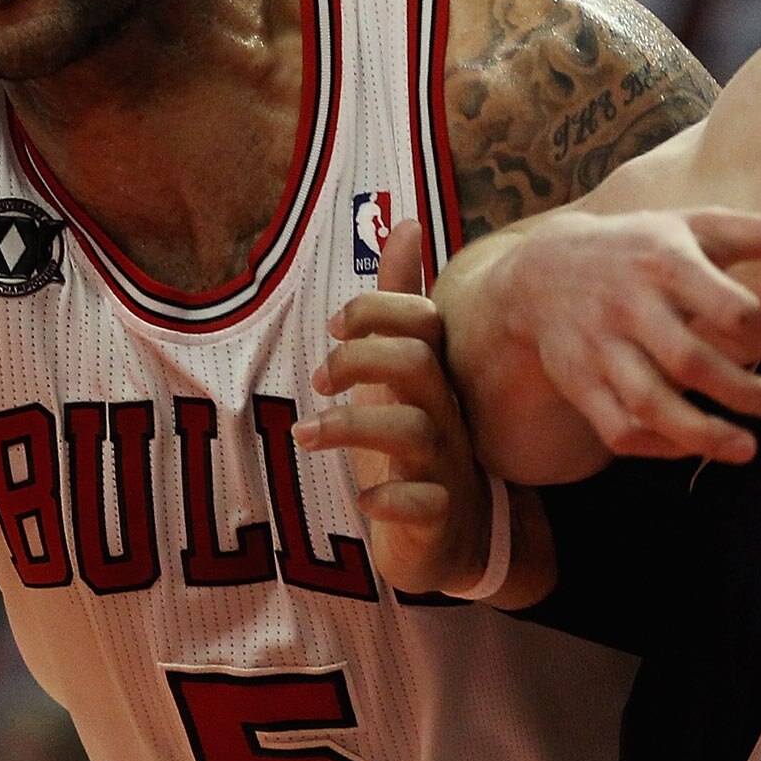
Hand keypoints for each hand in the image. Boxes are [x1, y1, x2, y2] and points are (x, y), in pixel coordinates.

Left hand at [296, 220, 494, 594]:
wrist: (454, 537)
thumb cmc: (418, 445)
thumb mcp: (403, 371)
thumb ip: (399, 303)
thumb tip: (404, 222)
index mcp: (436, 377)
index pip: (421, 323)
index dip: (376, 311)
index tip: (334, 328)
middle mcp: (445, 415)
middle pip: (416, 364)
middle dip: (359, 359)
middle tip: (318, 381)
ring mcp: (444, 465)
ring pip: (413, 431)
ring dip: (352, 425)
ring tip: (307, 434)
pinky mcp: (436, 516)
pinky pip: (423, 504)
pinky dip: (390, 501)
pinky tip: (364, 501)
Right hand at [492, 204, 760, 463]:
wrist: (543, 269)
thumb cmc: (643, 246)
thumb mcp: (699, 226)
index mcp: (664, 261)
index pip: (722, 303)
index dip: (759, 327)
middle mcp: (629, 306)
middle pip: (688, 360)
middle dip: (738, 391)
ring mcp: (600, 350)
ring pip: (649, 404)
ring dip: (701, 434)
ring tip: (746, 450)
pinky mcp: (580, 384)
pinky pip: (618, 429)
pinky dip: (657, 447)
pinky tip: (693, 447)